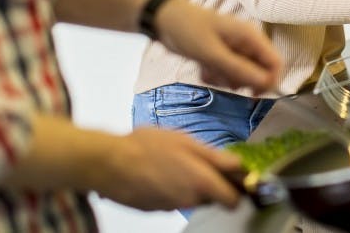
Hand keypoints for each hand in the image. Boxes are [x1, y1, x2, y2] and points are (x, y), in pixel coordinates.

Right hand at [92, 127, 244, 210]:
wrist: (110, 164)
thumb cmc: (147, 146)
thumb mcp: (185, 141)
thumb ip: (214, 156)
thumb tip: (239, 165)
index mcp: (202, 182)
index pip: (234, 200)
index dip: (238, 188)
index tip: (237, 175)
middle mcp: (191, 200)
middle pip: (215, 198)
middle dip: (215, 184)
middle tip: (203, 163)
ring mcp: (174, 206)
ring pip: (195, 198)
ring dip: (193, 184)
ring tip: (178, 163)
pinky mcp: (158, 208)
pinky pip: (176, 199)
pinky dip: (175, 188)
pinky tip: (162, 172)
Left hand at [155, 0, 281, 93]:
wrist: (164, 20)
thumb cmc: (188, 31)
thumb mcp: (212, 54)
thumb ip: (239, 69)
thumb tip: (265, 83)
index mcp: (250, 36)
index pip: (275, 63)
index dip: (269, 81)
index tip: (252, 95)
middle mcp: (246, 43)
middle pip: (259, 72)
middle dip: (241, 81)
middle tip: (221, 78)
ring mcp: (234, 50)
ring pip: (242, 76)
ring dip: (225, 80)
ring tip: (208, 70)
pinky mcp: (222, 56)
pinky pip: (227, 74)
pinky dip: (216, 76)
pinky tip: (202, 68)